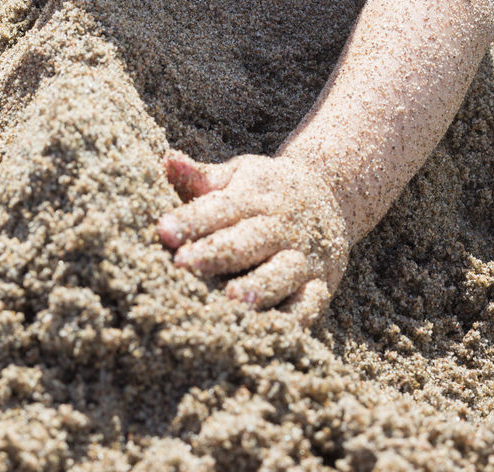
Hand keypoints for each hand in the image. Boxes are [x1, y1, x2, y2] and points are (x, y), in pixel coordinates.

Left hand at [157, 150, 347, 326]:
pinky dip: (292, 321)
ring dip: (258, 287)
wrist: (331, 193)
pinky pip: (309, 305)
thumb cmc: (267, 189)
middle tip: (182, 266)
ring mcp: (303, 256)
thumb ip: (202, 176)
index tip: (162, 231)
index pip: (220, 208)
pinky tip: (267, 334)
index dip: (192, 220)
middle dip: (215, 254)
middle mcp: (281, 226)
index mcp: (255, 195)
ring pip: (281, 273)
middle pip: (247, 240)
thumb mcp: (239, 174)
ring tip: (232, 300)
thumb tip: (167, 160)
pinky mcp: (321, 284)